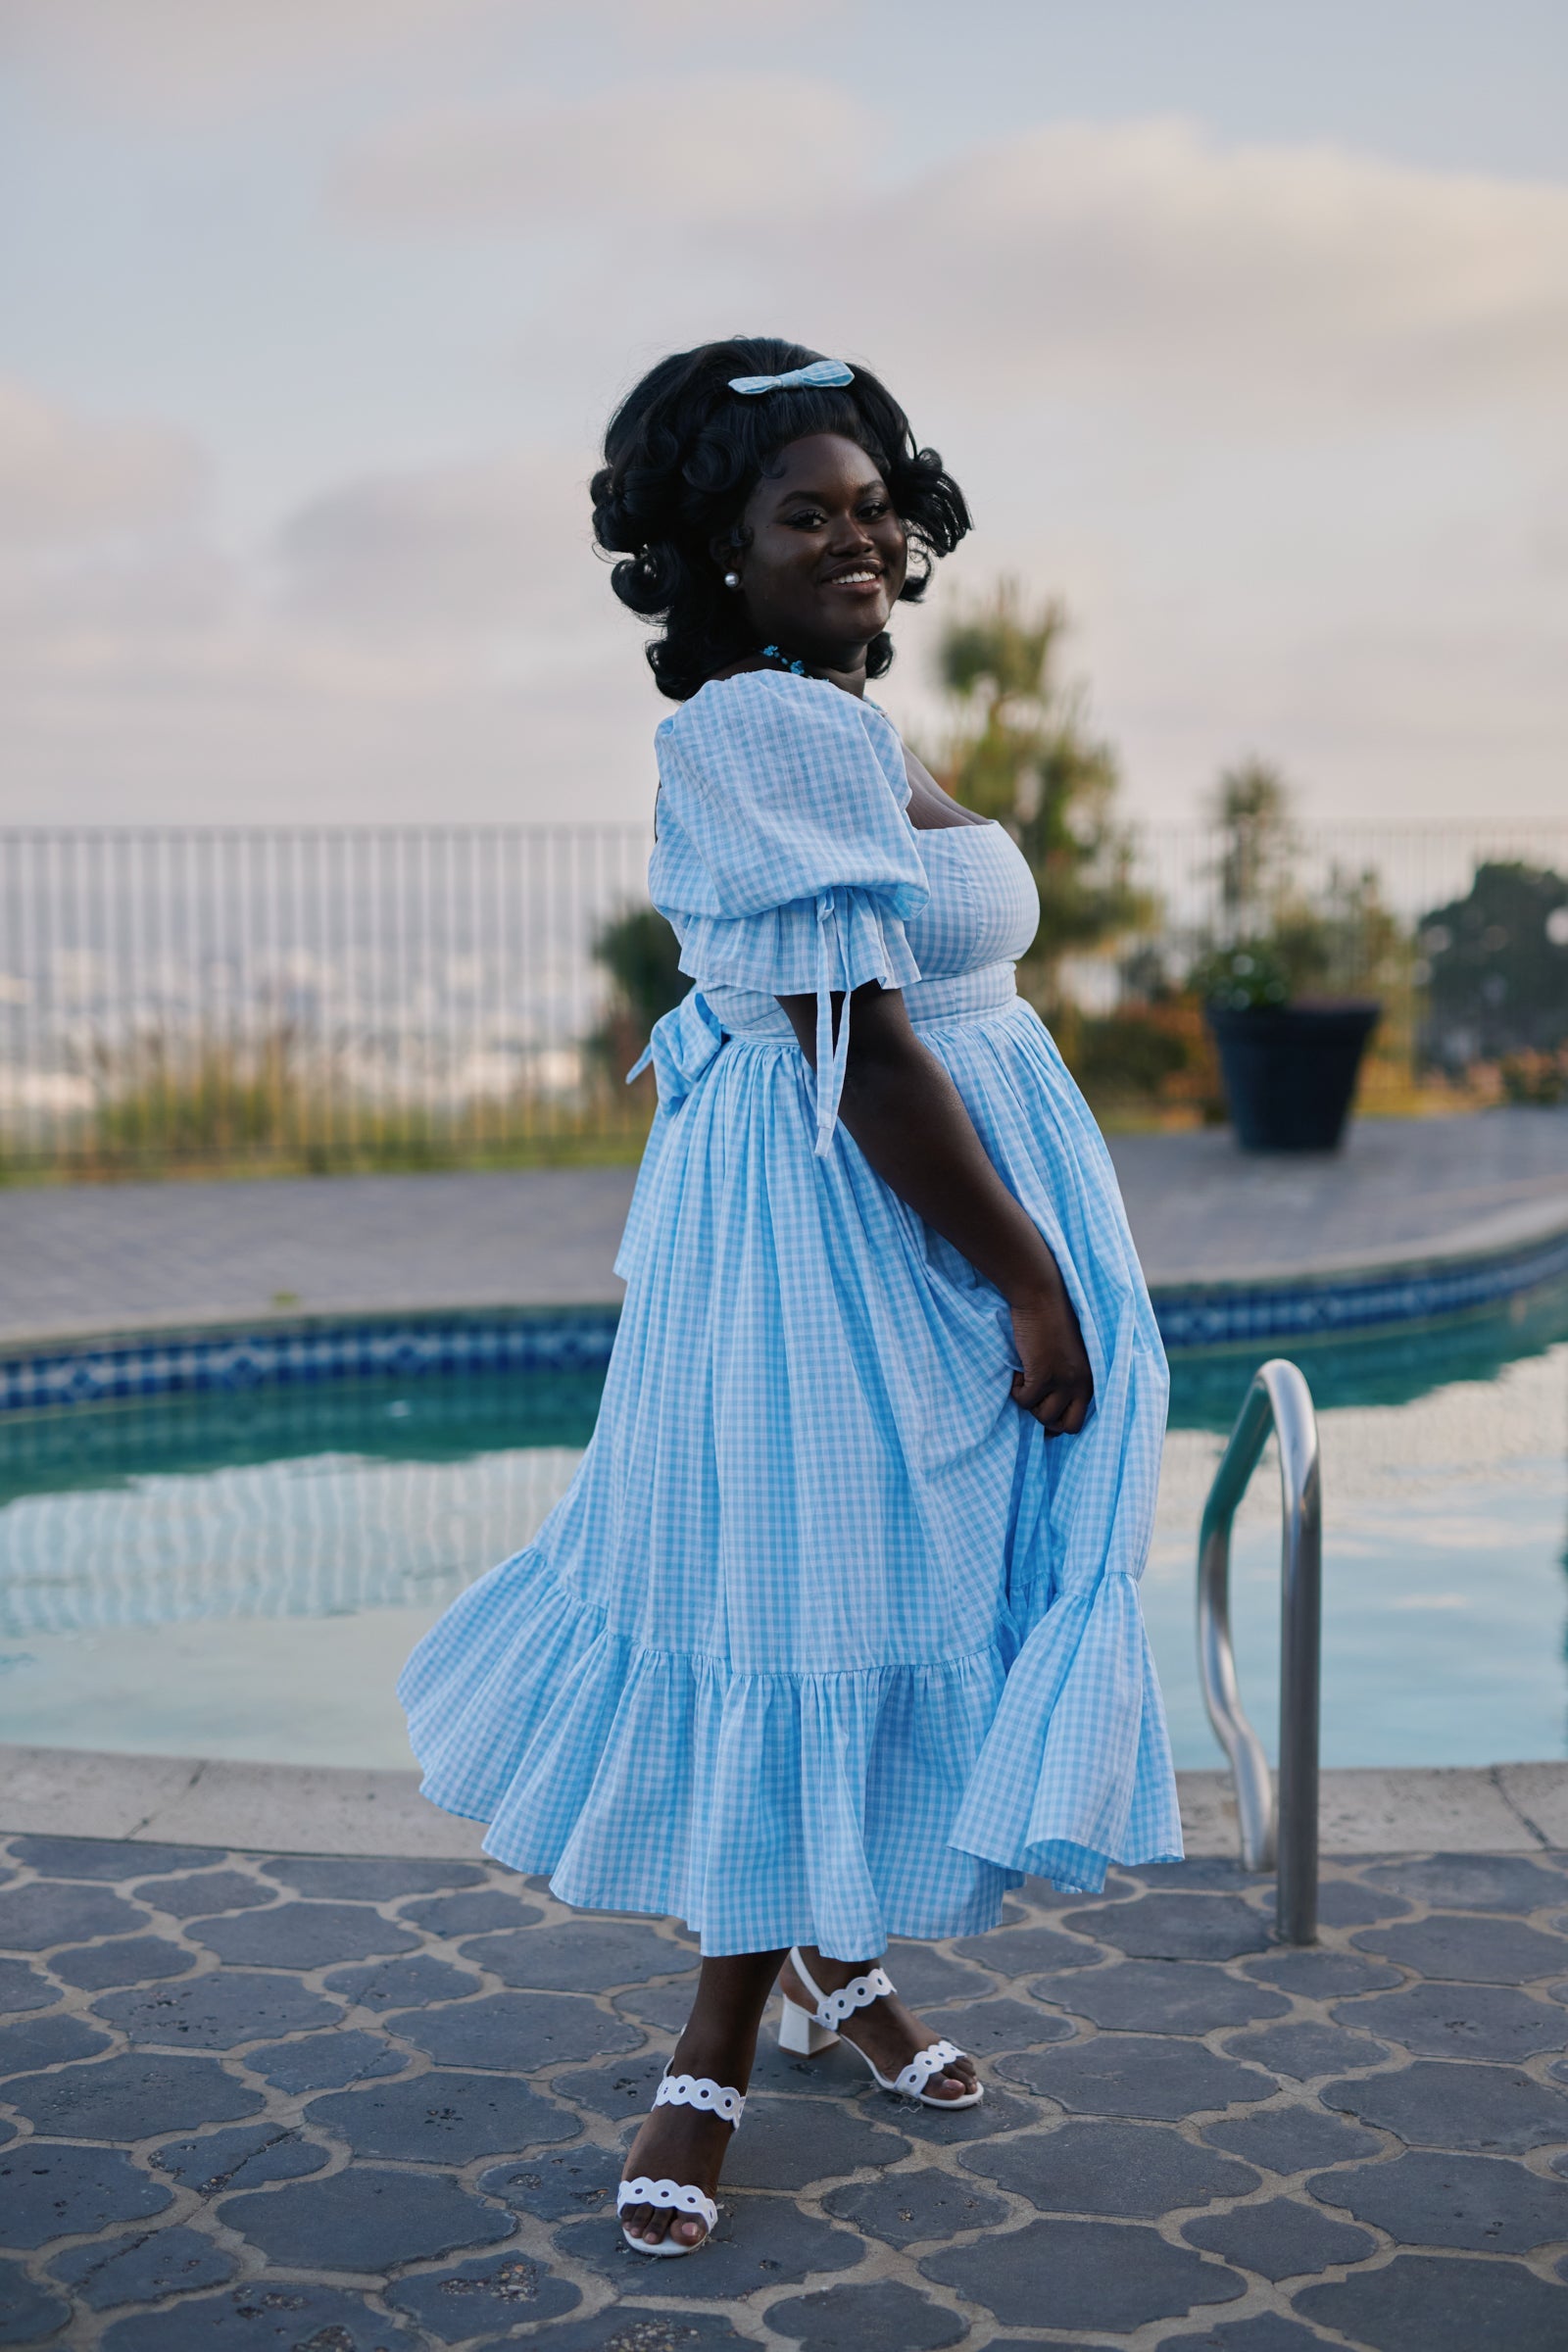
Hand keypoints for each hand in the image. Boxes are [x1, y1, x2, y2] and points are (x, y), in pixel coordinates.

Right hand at [1008, 1278, 1092, 1435]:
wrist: (1041, 1297)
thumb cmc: (1051, 1322)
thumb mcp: (1069, 1356)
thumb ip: (1066, 1379)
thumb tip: (1049, 1407)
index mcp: (1091, 1379)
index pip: (1079, 1420)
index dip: (1059, 1418)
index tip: (1043, 1406)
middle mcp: (1082, 1384)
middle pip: (1068, 1427)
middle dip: (1047, 1419)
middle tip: (1034, 1398)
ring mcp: (1064, 1381)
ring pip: (1043, 1416)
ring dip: (1030, 1403)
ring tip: (1026, 1379)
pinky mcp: (1044, 1375)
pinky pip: (1024, 1400)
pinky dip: (1016, 1390)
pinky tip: (1019, 1370)